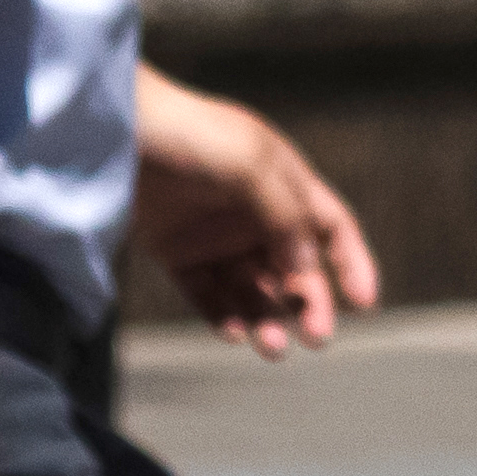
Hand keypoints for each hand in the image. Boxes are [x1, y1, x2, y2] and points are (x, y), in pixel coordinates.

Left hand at [133, 73, 381, 355]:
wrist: (112, 130)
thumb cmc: (187, 134)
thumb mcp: (250, 164)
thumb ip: (285, 215)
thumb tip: (306, 268)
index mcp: (283, 182)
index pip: (331, 228)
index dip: (352, 264)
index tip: (364, 304)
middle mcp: (254, 211)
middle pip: (295, 270)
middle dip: (309, 305)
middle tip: (315, 337)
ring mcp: (215, 234)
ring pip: (253, 289)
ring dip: (267, 318)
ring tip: (269, 345)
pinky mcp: (177, 253)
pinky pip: (209, 295)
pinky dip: (223, 316)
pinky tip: (232, 331)